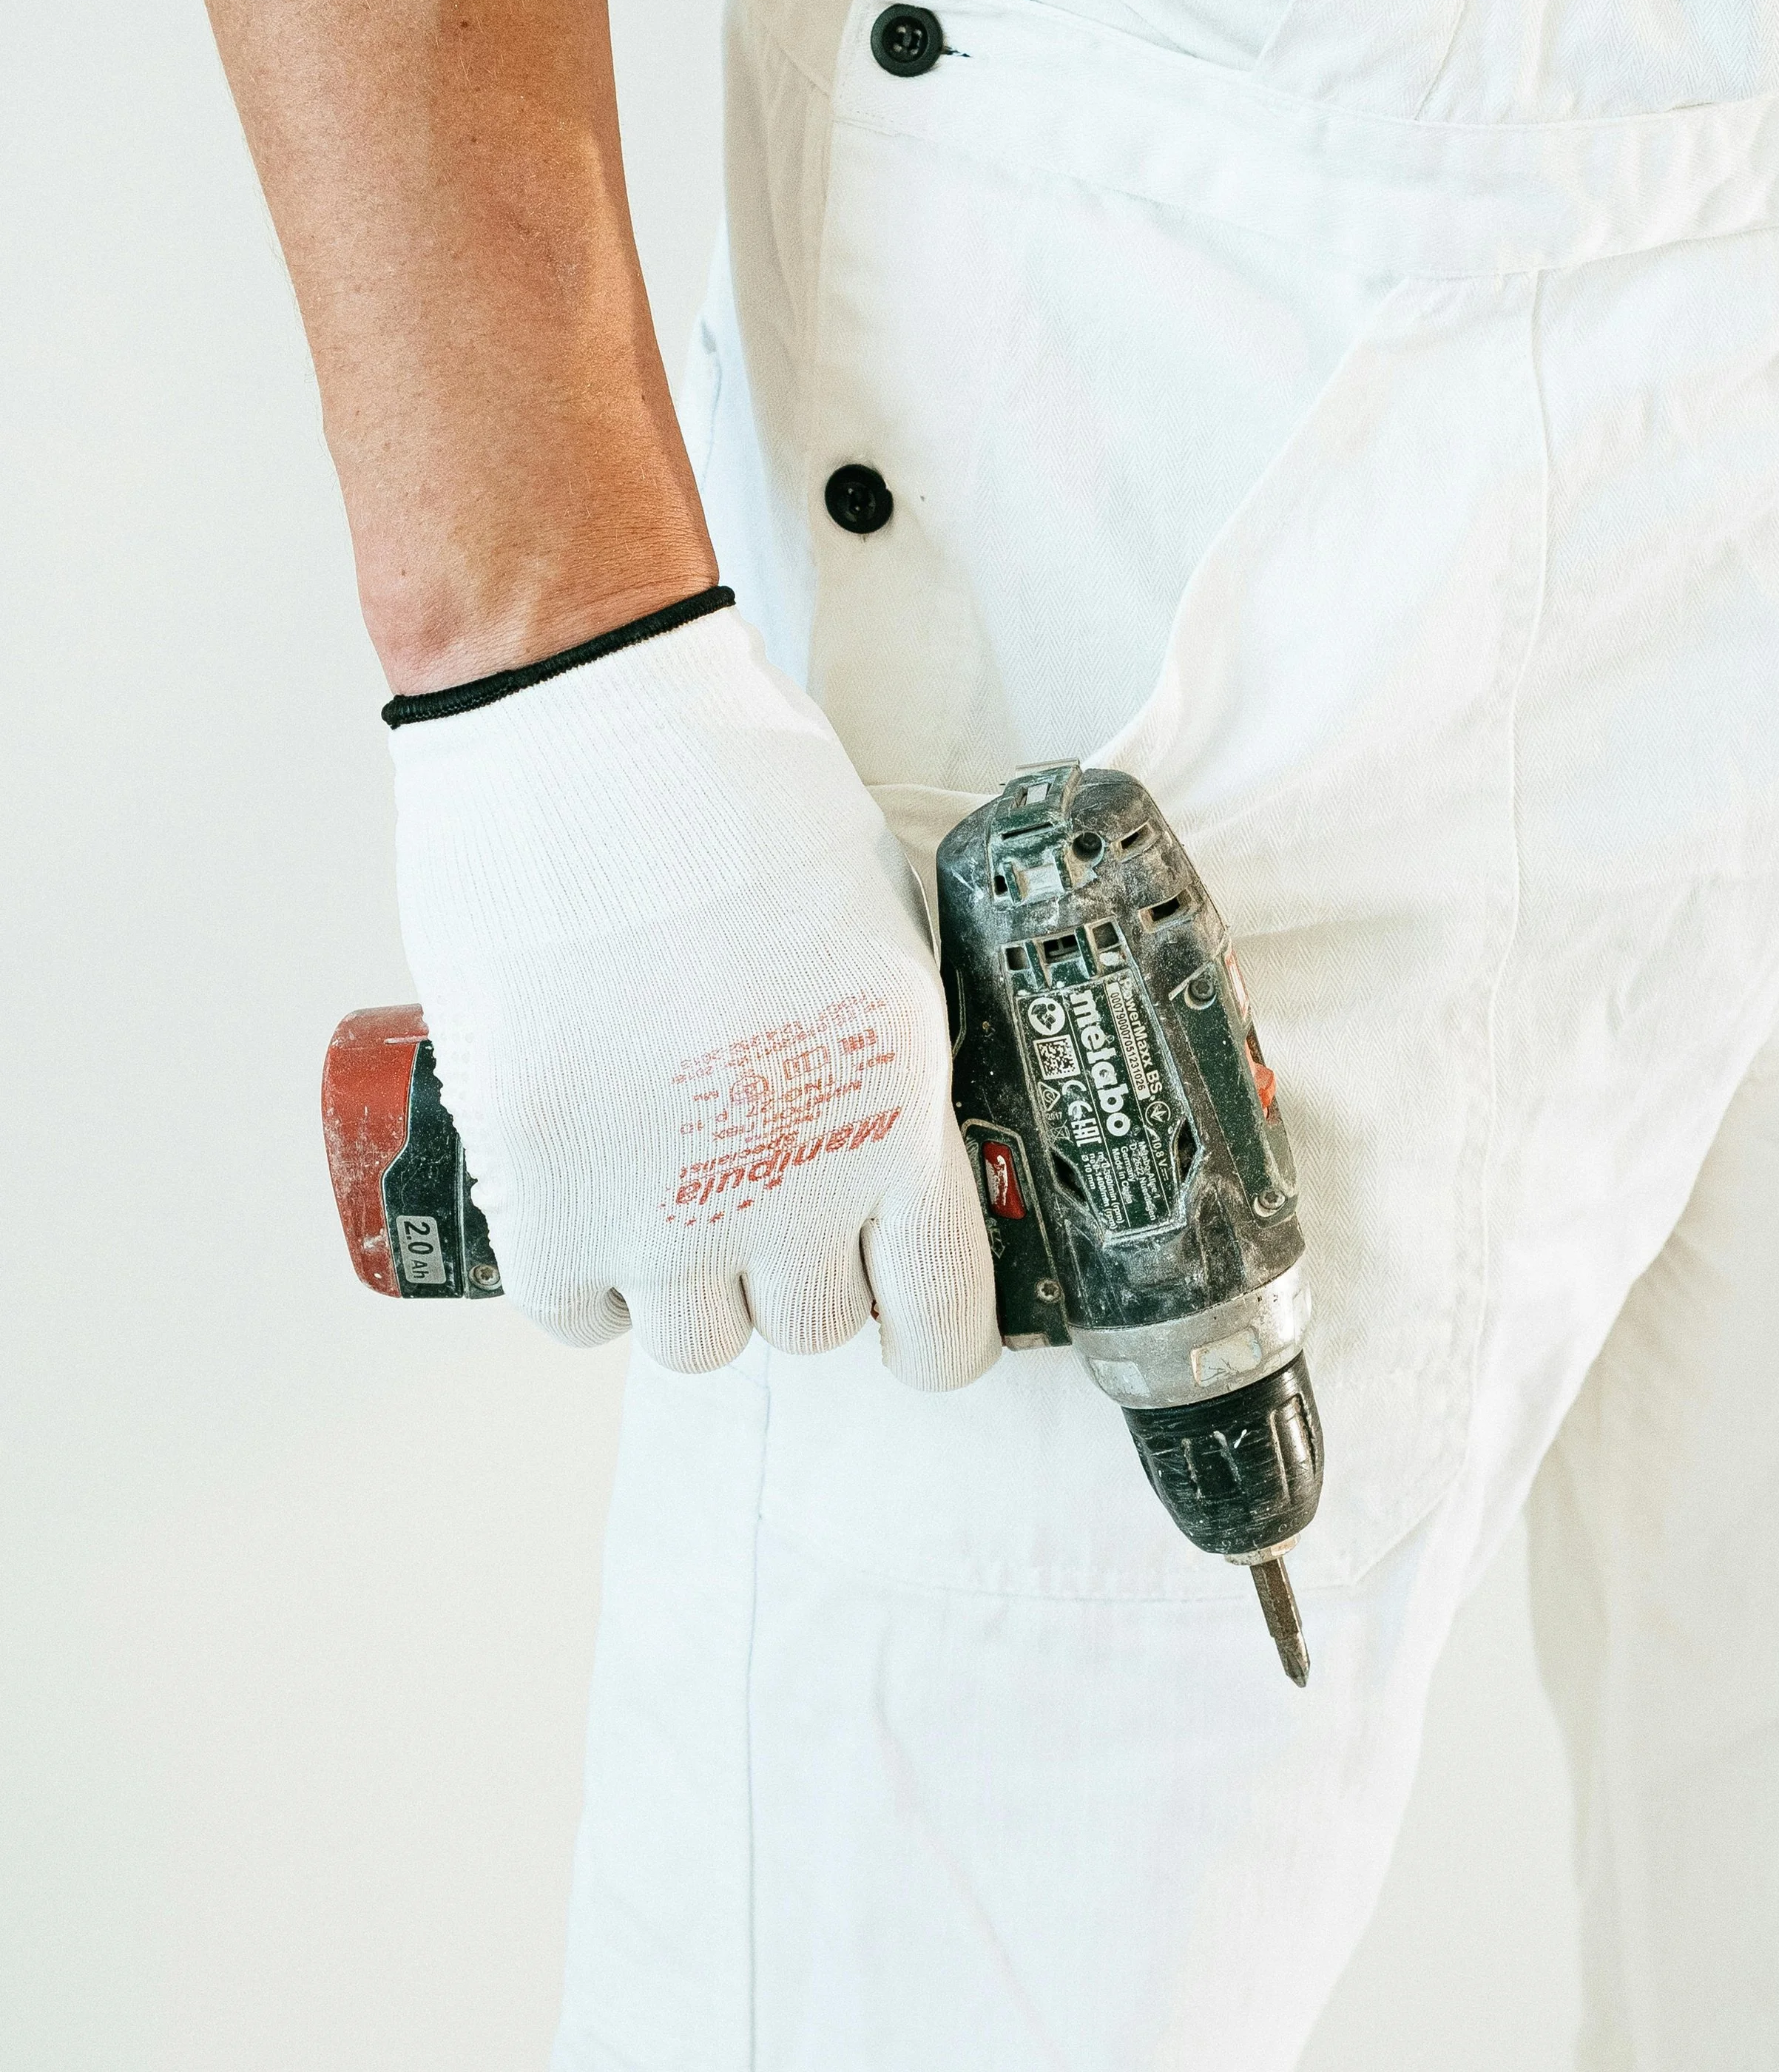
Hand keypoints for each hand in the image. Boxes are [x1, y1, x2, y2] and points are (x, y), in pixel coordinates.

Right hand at [389, 607, 1000, 1387]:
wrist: (584, 730)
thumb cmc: (735, 796)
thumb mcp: (878, 932)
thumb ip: (883, 1064)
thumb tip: (875, 1139)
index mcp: (895, 1111)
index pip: (942, 1315)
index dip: (930, 1338)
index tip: (912, 1327)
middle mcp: (791, 1178)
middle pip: (812, 1330)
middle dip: (793, 1279)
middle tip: (759, 1201)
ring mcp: (661, 1198)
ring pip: (693, 1341)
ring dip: (686, 1287)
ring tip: (662, 1193)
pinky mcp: (543, 1186)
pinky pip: (575, 1312)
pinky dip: (582, 1277)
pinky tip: (583, 1201)